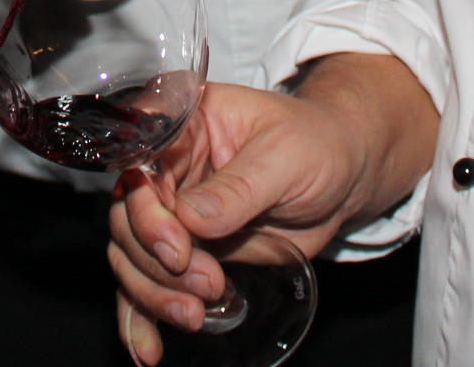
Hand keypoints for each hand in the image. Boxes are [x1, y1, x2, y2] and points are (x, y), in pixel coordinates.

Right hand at [107, 58, 436, 364]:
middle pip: (127, 221)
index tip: (177, 250)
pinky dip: (144, 318)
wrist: (346, 176)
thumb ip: (238, 187)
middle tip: (205, 283)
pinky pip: (152, 284)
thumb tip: (190, 218)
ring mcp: (175, 214)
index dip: (146, 213)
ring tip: (193, 314)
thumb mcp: (286, 157)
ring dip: (153, 294)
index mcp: (184, 128)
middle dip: (155, 262)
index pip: (139, 170)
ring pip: (133, 258)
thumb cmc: (319, 145)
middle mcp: (169, 170)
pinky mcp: (189, 253)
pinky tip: (149, 349)